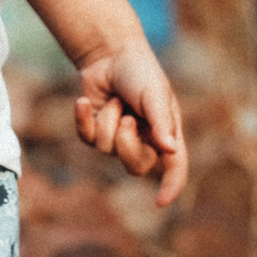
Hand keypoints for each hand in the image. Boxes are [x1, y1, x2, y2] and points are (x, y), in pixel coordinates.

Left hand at [73, 40, 187, 206]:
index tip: (162, 202)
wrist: (109, 53)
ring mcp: (118, 139)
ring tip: (115, 99)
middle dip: (127, 145)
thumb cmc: (140, 71)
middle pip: (135, 166)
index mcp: (166, 133)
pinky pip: (86, 138)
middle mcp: (144, 140)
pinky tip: (82, 102)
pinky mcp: (95, 131)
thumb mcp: (154, 93)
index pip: (175, 166)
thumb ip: (162, 121)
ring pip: (107, 149)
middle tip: (127, 118)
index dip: (171, 185)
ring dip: (109, 119)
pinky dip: (84, 119)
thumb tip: (170, 150)